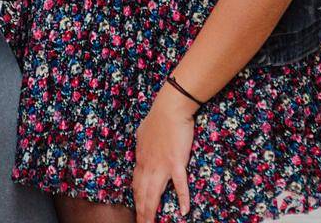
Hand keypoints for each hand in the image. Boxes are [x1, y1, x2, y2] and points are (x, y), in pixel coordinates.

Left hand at [133, 84, 195, 221]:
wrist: (170, 108)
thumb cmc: (158, 118)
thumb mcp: (143, 134)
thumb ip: (142, 146)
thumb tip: (140, 151)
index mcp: (141, 159)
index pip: (136, 185)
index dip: (136, 200)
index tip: (137, 211)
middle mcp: (149, 165)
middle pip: (142, 194)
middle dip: (141, 212)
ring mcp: (162, 165)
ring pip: (154, 194)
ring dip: (151, 211)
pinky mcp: (176, 163)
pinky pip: (179, 185)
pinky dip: (182, 199)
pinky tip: (184, 211)